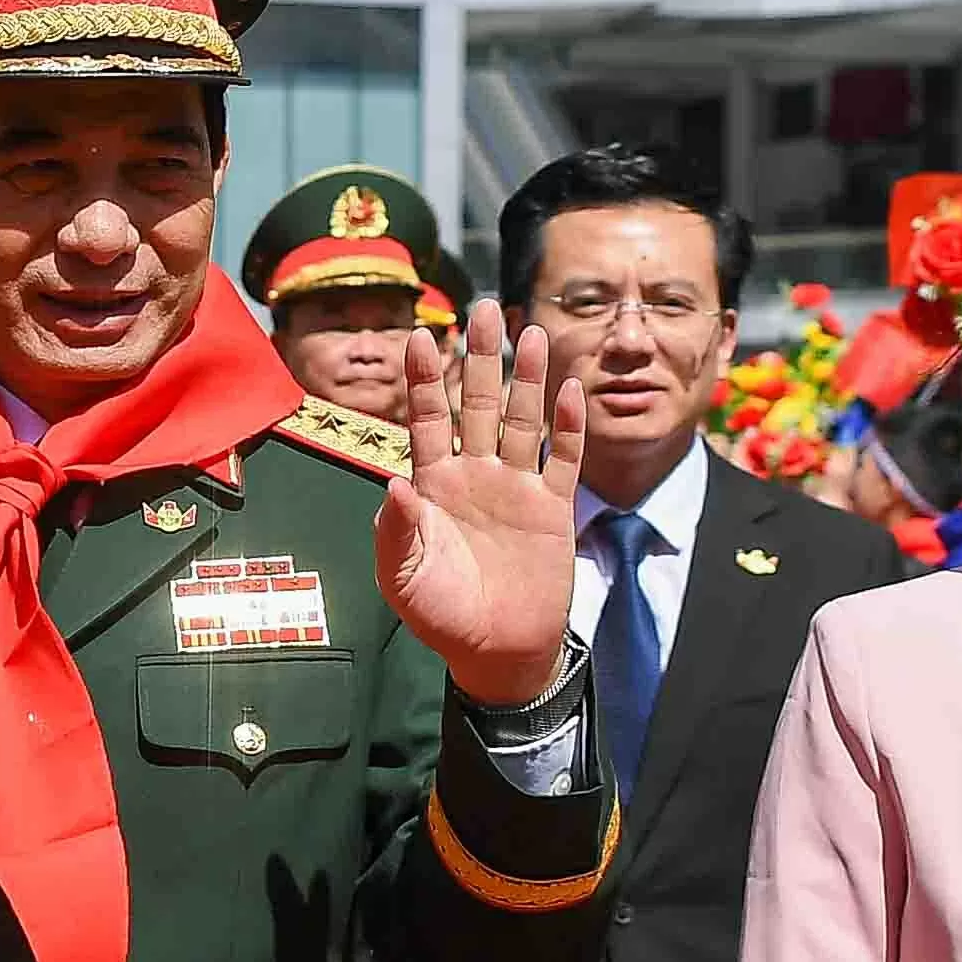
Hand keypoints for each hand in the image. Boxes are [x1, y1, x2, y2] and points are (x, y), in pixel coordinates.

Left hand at [380, 296, 586, 709]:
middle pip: (480, 404)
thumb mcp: (403, 577)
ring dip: (528, 378)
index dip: (426, 380)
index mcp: (433, 485)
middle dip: (481, 358)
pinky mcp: (552, 510)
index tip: (421, 336)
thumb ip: (396, 531)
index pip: (427, 419)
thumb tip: (394, 483)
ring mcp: (516, 489)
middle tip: (483, 309)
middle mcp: (474, 475)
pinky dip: (567, 427)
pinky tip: (568, 390)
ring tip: (531, 331)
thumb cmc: (439, 615)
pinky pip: (562, 460)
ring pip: (523, 421)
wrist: (495, 653)